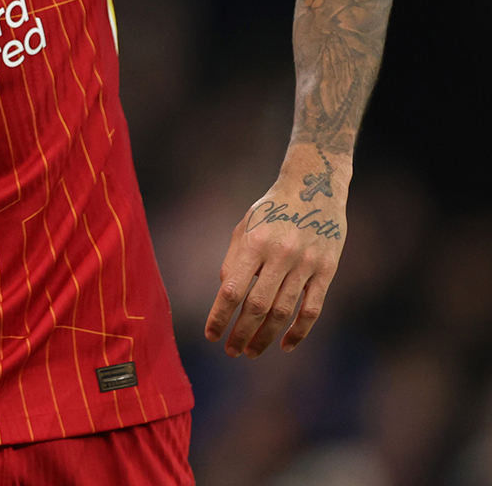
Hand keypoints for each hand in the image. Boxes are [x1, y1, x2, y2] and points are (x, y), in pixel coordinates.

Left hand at [204, 180, 345, 357]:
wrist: (314, 187)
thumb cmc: (271, 209)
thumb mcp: (245, 226)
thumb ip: (234, 260)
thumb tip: (225, 295)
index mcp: (255, 243)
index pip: (232, 289)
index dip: (220, 316)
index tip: (211, 335)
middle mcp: (281, 255)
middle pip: (258, 306)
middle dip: (241, 333)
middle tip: (231, 351)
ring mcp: (307, 264)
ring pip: (284, 311)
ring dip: (266, 336)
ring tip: (251, 352)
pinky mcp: (327, 270)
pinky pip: (312, 308)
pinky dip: (300, 331)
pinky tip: (286, 345)